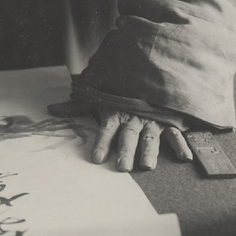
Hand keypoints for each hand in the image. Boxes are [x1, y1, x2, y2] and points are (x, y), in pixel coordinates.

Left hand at [48, 99, 191, 171]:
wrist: (146, 68)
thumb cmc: (117, 87)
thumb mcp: (95, 94)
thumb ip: (74, 105)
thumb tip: (51, 110)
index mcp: (115, 112)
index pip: (106, 130)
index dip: (101, 143)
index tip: (97, 158)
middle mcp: (133, 117)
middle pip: (128, 136)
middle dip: (125, 151)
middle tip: (122, 167)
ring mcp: (152, 119)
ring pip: (150, 137)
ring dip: (149, 151)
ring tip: (147, 166)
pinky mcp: (169, 120)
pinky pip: (175, 133)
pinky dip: (181, 145)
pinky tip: (184, 158)